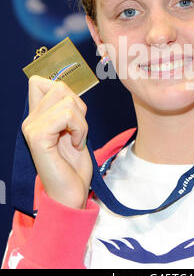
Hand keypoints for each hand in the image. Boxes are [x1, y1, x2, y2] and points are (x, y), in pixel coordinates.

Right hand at [22, 75, 92, 208]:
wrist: (70, 194)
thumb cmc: (74, 165)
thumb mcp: (74, 129)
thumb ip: (68, 109)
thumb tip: (70, 90)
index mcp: (37, 117)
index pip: (38, 81)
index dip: (63, 90)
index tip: (73, 114)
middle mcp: (30, 120)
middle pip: (59, 86)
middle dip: (78, 106)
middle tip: (77, 130)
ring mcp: (31, 128)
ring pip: (67, 100)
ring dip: (81, 121)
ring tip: (77, 139)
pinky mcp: (37, 137)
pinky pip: (67, 115)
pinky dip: (79, 129)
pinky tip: (76, 145)